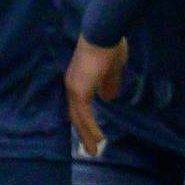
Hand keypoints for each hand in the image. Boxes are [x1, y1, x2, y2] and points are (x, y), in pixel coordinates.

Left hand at [64, 38, 125, 157]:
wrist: (103, 33)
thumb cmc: (109, 45)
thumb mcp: (112, 69)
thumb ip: (109, 84)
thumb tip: (108, 98)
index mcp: (78, 79)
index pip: (78, 105)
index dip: (84, 119)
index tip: (89, 131)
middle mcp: (72, 85)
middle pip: (76, 115)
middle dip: (83, 132)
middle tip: (89, 148)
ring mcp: (74, 88)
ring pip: (79, 118)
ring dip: (87, 135)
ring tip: (94, 150)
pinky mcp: (80, 92)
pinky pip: (85, 116)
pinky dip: (92, 129)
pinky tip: (99, 139)